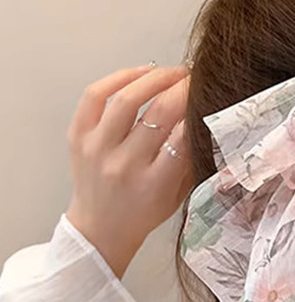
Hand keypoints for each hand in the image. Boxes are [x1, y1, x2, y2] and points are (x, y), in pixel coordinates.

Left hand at [66, 64, 192, 277]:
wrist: (101, 229)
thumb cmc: (143, 213)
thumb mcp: (177, 196)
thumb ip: (190, 162)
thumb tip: (205, 121)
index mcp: (153, 184)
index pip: (182, 137)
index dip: (198, 110)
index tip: (209, 96)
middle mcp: (124, 165)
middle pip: (159, 113)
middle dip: (181, 88)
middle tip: (194, 78)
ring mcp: (97, 149)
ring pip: (127, 99)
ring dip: (154, 78)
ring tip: (170, 73)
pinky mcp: (78, 136)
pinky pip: (95, 95)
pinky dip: (119, 78)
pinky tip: (139, 74)